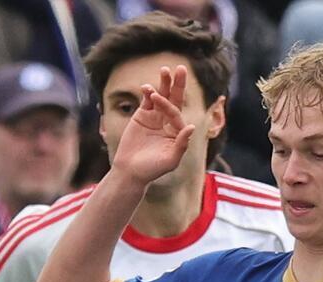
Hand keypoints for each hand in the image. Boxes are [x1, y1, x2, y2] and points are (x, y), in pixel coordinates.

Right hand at [109, 64, 195, 186]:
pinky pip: (146, 102)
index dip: (169, 107)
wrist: (130, 172)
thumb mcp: (170, 160)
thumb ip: (182, 144)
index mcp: (177, 131)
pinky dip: (148, 93)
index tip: (159, 101)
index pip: (176, 114)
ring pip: (161, 97)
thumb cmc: (152, 169)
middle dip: (178, 84)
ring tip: (165, 70)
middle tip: (182, 69)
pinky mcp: (141, 116)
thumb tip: (192, 126)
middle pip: (175, 99)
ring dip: (163, 84)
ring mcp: (155, 118)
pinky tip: (147, 87)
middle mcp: (168, 122)